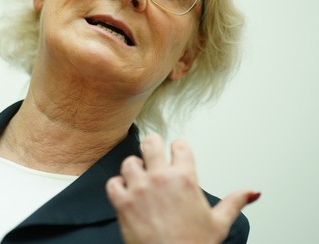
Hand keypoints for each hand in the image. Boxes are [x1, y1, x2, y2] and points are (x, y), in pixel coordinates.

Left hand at [106, 133, 258, 243]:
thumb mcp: (220, 222)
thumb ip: (235, 201)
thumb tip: (252, 192)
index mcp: (185, 178)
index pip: (180, 146)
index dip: (178, 147)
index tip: (176, 150)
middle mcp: (161, 178)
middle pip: (151, 143)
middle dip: (152, 145)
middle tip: (152, 150)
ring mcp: (140, 189)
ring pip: (129, 162)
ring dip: (133, 168)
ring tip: (139, 175)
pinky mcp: (123, 202)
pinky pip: (113, 183)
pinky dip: (117, 186)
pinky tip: (124, 191)